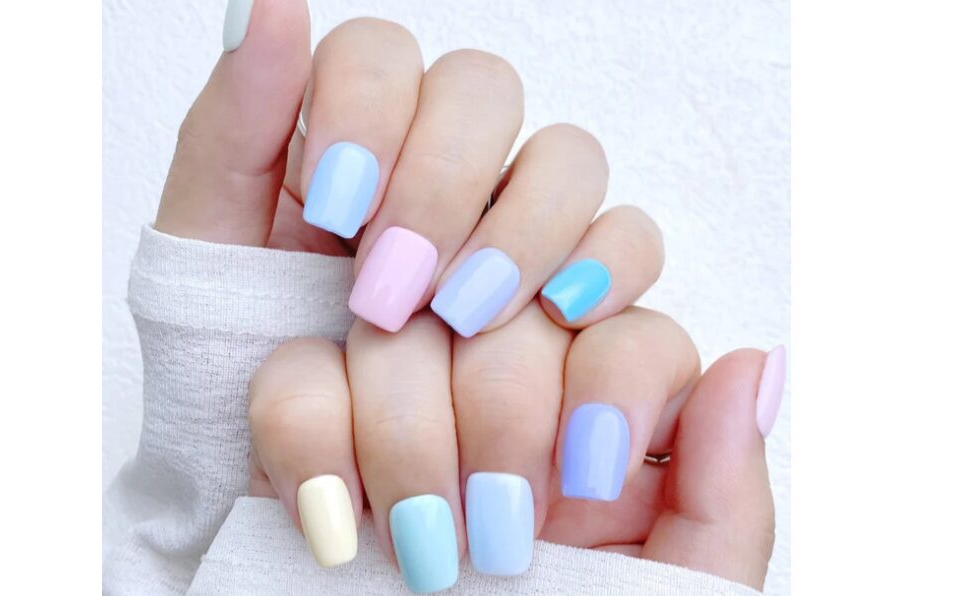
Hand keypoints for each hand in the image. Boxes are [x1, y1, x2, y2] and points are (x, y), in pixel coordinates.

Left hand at [153, 0, 660, 335]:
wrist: (297, 462)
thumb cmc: (247, 349)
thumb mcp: (213, 246)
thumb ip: (234, 125)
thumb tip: (269, 1)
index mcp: (359, 133)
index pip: (383, 54)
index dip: (365, 112)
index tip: (333, 211)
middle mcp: (447, 163)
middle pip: (485, 92)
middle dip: (441, 182)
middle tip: (392, 283)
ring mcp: (518, 221)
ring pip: (568, 157)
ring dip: (521, 227)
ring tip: (463, 315)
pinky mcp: (578, 285)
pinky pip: (630, 239)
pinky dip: (606, 268)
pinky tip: (558, 315)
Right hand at [248, 307, 781, 590]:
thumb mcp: (669, 595)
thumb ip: (724, 493)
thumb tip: (756, 364)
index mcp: (604, 412)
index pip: (624, 294)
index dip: (606, 373)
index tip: (583, 477)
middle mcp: (510, 381)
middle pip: (503, 286)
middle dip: (503, 408)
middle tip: (502, 527)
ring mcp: (407, 391)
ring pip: (394, 319)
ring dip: (408, 435)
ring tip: (424, 548)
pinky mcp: (312, 423)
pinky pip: (293, 372)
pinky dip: (310, 443)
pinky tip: (339, 528)